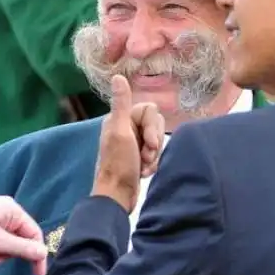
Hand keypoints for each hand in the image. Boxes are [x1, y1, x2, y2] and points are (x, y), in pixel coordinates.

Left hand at [91, 74, 164, 211]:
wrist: (118, 197)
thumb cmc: (118, 165)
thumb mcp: (121, 132)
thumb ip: (122, 104)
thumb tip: (117, 77)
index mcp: (119, 119)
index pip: (151, 111)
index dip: (153, 127)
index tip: (149, 143)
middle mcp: (126, 128)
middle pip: (156, 124)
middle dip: (154, 143)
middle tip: (145, 156)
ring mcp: (132, 143)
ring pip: (157, 139)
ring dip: (154, 154)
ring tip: (143, 166)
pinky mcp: (138, 157)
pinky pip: (156, 152)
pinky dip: (152, 163)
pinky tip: (144, 172)